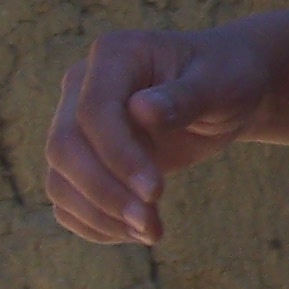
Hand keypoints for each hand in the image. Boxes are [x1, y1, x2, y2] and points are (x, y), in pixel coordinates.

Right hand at [45, 28, 270, 244]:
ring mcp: (76, 122)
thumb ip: (185, 96)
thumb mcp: (220, 83)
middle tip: (152, 228)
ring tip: (152, 233)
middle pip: (65, 147)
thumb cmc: (228, 77)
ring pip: (60, 178)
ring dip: (100, 215)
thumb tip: (141, 110)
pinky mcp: (84, 157)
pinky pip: (68, 198)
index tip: (157, 192)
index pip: (94, 111)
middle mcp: (83, 86)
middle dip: (106, 193)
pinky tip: (134, 233)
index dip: (119, 155)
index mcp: (113, 55)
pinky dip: (94, 223)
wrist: (225, 92)